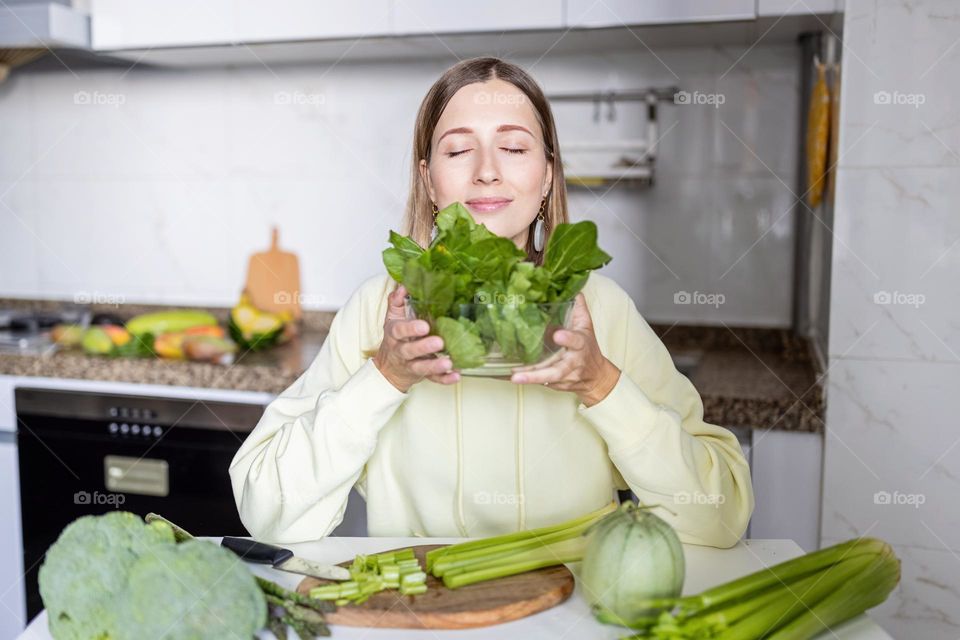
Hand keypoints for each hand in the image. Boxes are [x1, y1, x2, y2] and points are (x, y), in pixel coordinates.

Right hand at [373, 284, 459, 392]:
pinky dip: (445, 379)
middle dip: (424, 347)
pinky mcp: (423, 376)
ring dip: (435, 366)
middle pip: (410, 350)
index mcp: (395, 335)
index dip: (410, 328)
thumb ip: (396, 302)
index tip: (424, 326)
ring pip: (422, 367)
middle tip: (439, 342)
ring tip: (448, 362)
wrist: (389, 369)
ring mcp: (412, 365)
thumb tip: (403, 285)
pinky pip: (433, 379)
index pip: (399, 330)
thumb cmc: (395, 339)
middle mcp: (402, 351)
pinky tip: (456, 375)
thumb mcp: (392, 319)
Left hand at [510, 292, 620, 406]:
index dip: (568, 339)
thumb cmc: (589, 349)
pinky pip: (540, 383)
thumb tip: (573, 290)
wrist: (596, 377)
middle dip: (538, 373)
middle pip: (557, 370)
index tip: (557, 335)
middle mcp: (572, 363)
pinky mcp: (556, 385)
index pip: (576, 341)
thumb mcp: (586, 327)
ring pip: (546, 379)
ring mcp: (564, 377)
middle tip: (518, 374)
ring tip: (513, 377)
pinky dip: (526, 381)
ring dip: (529, 379)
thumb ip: (578, 309)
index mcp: (581, 346)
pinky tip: (508, 378)